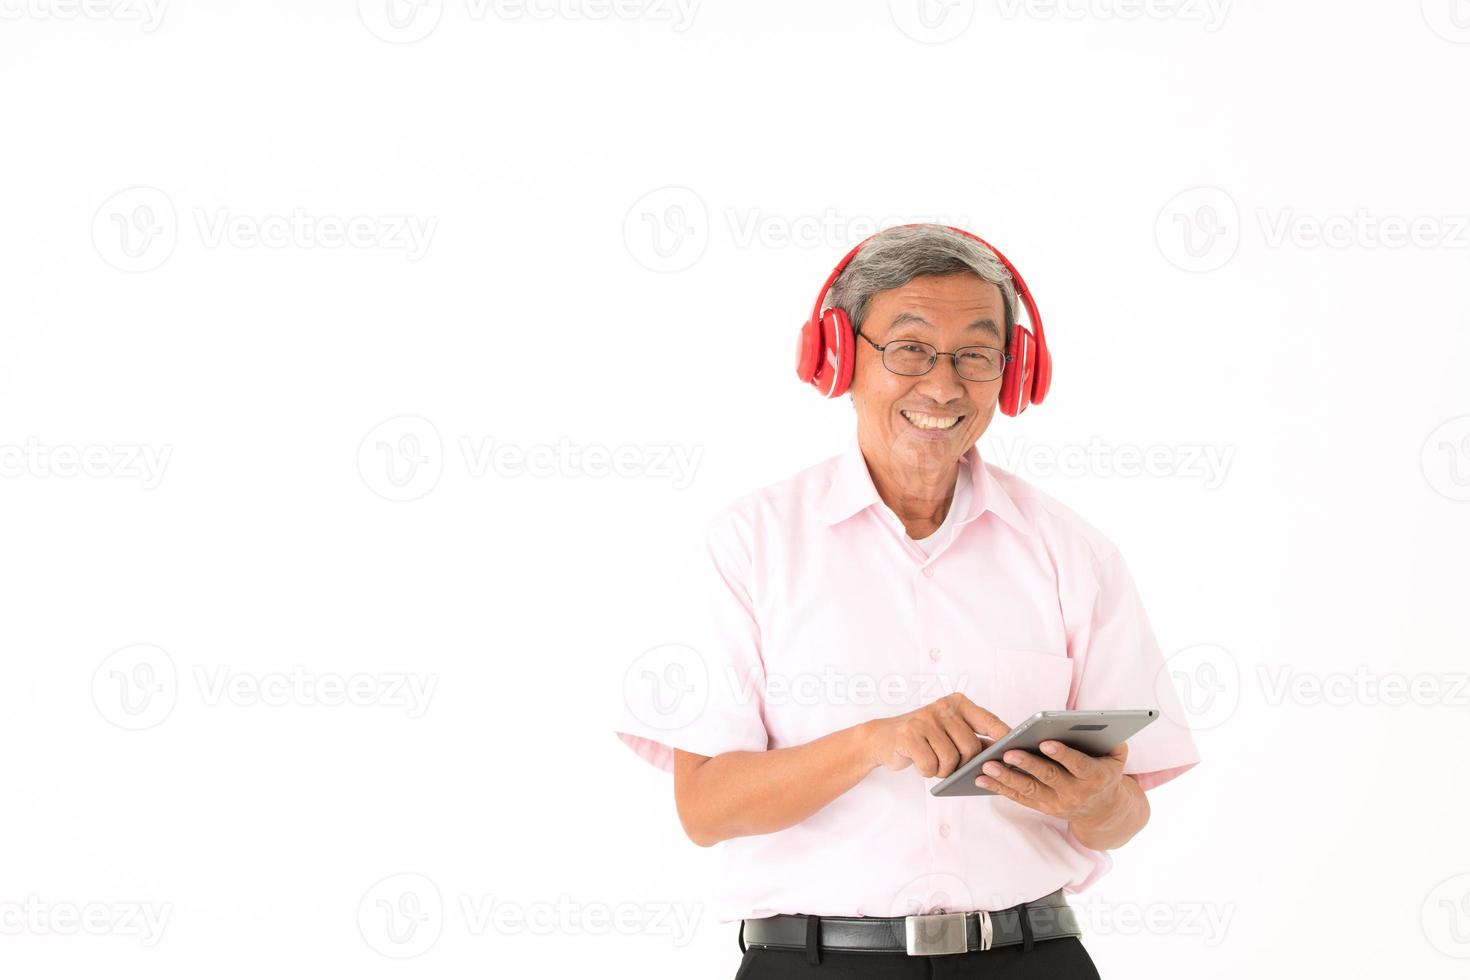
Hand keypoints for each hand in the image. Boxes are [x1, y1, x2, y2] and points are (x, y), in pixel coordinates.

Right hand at [865, 693, 1010, 777]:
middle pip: (970, 747)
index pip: (990, 721)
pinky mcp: (909, 734)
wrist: (883, 738)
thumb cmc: (924, 737)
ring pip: (951, 759)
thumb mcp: (950, 732)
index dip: (1005, 737)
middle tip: (950, 765)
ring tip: (934, 763)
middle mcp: (943, 707)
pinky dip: (927, 771)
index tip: (1017, 749)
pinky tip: (920, 762)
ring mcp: (925, 719)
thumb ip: (974, 739)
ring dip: (943, 770)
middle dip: (963, 764)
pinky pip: (930, 765)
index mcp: (958, 703)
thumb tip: (1003, 755)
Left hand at [976, 739, 1128, 822]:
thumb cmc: (1105, 773)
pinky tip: (981, 779)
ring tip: (987, 765)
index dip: (1063, 754)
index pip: (1078, 765)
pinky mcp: (1042, 808)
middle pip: (1049, 777)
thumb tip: (1097, 723)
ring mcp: (1056, 803)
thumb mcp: (1116, 758)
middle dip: (1028, 764)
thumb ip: (1112, 740)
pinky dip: (999, 789)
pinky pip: (1018, 798)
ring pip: (1029, 790)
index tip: (1045, 742)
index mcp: (1095, 777)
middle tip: (1008, 752)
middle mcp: (1075, 793)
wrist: (1103, 811)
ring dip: (1006, 778)